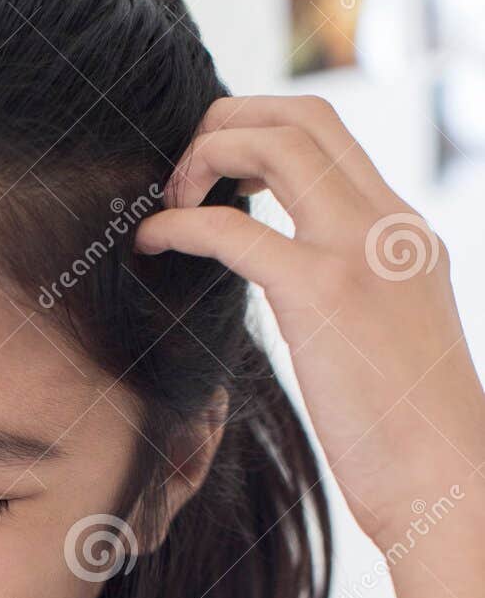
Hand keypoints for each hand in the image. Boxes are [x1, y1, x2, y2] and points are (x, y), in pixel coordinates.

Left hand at [134, 94, 484, 548]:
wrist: (445, 482)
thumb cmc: (409, 436)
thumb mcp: (390, 337)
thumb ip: (355, 294)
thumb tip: (304, 294)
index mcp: (404, 231)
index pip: (331, 135)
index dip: (260, 129)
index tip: (217, 174)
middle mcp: (388, 225)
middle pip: (303, 115)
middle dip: (226, 121)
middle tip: (182, 175)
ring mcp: (360, 252)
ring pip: (276, 141)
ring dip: (206, 154)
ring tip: (168, 202)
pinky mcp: (323, 296)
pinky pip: (235, 230)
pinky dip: (181, 224)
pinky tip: (152, 243)